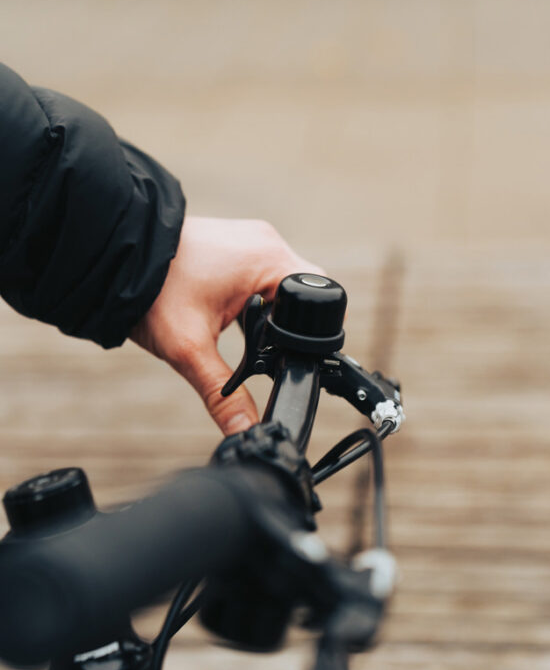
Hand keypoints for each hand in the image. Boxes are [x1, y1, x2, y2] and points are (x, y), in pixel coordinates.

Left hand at [130, 216, 322, 435]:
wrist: (114, 255)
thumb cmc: (152, 292)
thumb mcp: (189, 350)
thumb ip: (222, 395)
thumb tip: (246, 431)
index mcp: (269, 261)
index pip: (316, 301)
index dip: (307, 334)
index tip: (282, 355)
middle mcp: (267, 244)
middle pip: (302, 294)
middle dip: (285, 324)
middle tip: (254, 343)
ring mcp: (252, 239)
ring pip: (281, 284)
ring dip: (269, 309)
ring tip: (239, 326)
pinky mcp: (236, 242)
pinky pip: (261, 272)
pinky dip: (254, 294)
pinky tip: (229, 308)